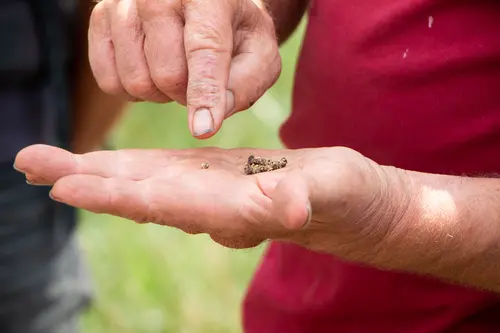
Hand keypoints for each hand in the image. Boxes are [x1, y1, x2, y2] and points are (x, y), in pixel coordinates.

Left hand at [13, 144, 406, 256]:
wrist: (347, 205)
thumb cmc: (344, 199)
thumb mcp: (329, 193)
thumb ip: (305, 201)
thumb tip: (289, 208)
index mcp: (230, 210)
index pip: (162, 204)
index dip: (113, 194)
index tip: (64, 185)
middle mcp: (208, 207)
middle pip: (135, 195)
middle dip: (82, 180)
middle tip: (27, 162)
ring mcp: (206, 193)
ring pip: (140, 183)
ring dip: (93, 172)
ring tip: (46, 160)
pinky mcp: (211, 179)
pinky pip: (159, 174)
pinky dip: (124, 169)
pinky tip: (101, 164)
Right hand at [89, 0, 280, 137]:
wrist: (203, 5)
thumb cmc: (235, 33)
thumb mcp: (260, 55)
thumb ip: (245, 84)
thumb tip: (209, 116)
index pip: (204, 50)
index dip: (204, 94)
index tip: (203, 128)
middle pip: (166, 74)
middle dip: (186, 94)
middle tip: (197, 82)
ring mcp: (123, 4)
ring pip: (136, 80)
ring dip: (160, 93)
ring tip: (176, 72)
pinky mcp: (100, 20)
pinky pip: (109, 81)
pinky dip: (133, 90)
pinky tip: (151, 70)